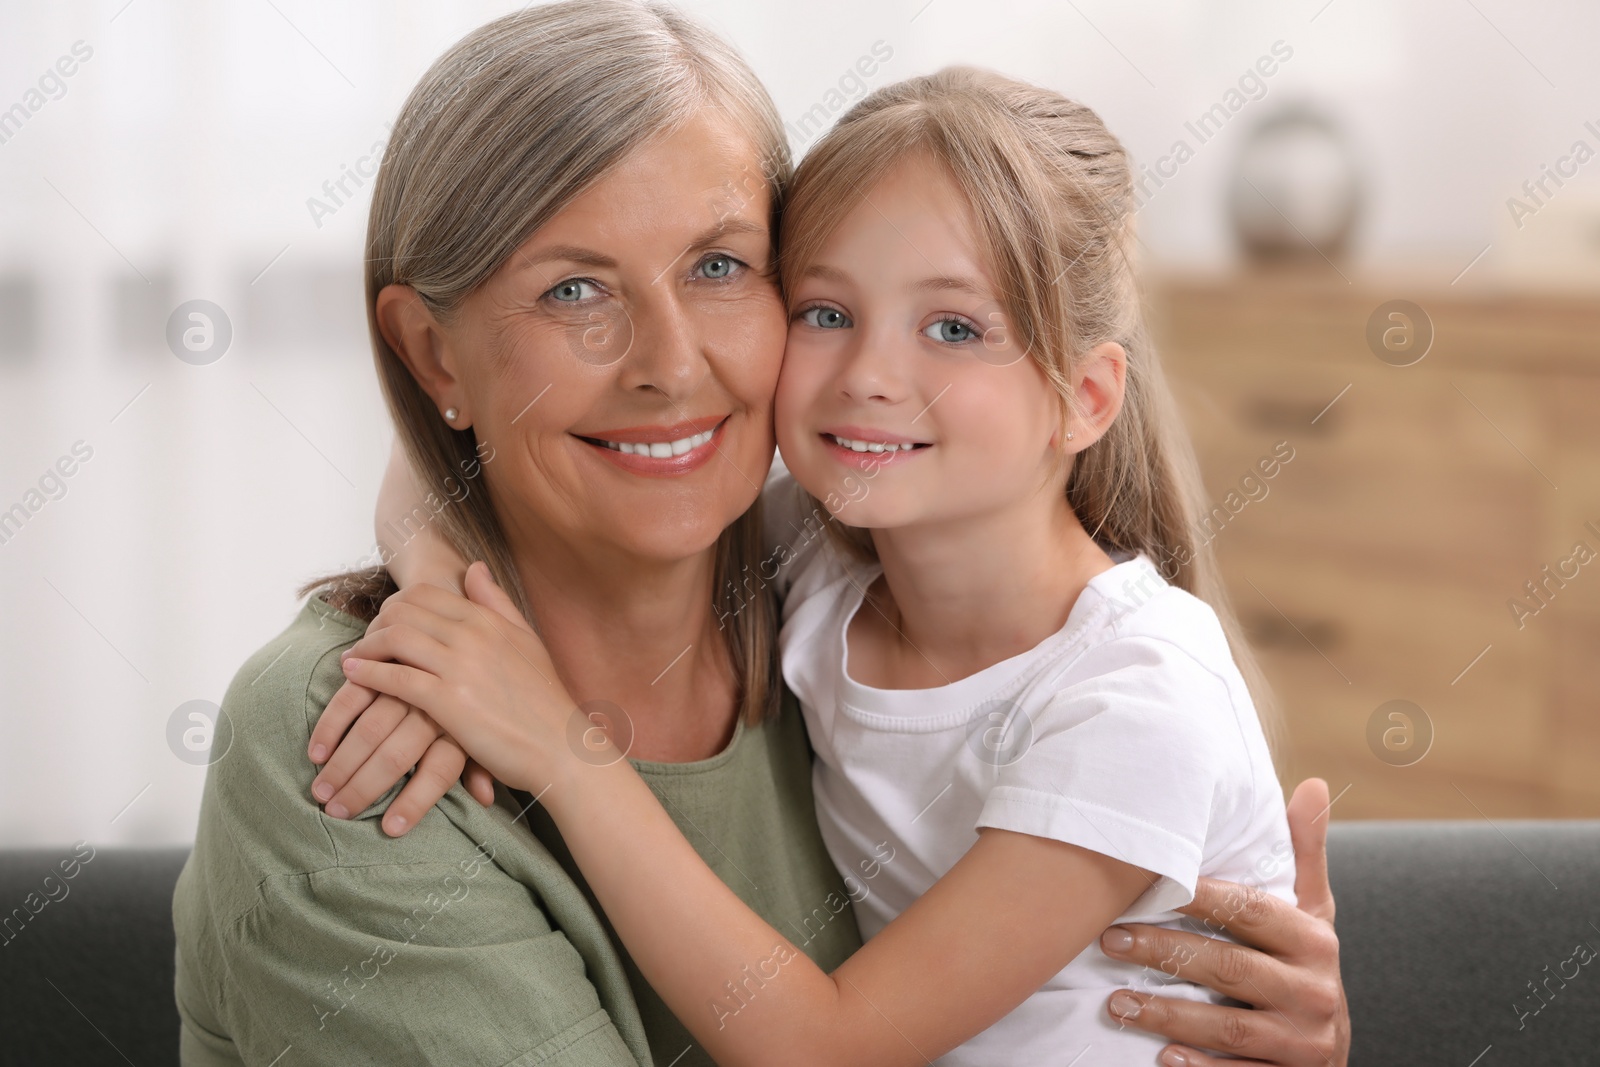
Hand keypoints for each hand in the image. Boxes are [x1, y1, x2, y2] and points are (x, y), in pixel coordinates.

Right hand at [308, 675, 494, 835]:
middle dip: (363, 788)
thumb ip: (482, 764)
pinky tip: (316, 750)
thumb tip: (485, 799)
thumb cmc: (476, 693)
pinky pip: (354, 695)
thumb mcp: (485, 726)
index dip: (415, 802)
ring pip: (370, 728)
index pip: (439, 771)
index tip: (391, 829)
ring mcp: (409, 684)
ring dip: (342, 764)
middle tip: (336, 812)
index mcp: (461, 726)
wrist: (463, 627)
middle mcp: (435, 706)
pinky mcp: (384, 666)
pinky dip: (333, 724)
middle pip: (396, 755)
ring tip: (320, 793)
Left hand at [339, 561, 588, 794]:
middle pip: (403, 610)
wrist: (560, 745)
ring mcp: (460, 666)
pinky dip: (368, 674)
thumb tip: (473, 568)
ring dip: (365, 647)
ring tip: (353, 660)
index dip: (395, 605)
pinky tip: (354, 679)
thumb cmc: (544, 700)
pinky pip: (396, 678)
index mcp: (488, 619)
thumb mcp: (525, 639)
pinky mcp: (449, 702)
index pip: (425, 593)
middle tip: (363, 643)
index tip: (383, 624)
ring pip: (395, 638)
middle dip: (374, 624)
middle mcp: (473, 635)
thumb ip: (496, 602)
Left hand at [1098, 778, 1347, 1065]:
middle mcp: (1315, 992)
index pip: (1250, 910)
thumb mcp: (1313, 914)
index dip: (1199, 897)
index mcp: (1315, 941)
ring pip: (1227, 1024)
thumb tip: (1311, 782)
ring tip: (1115, 1001)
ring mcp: (1303, 1043)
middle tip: (1108, 938)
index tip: (1147, 884)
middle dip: (1164, 952)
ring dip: (1166, 1012)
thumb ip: (1304, 854)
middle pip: (1229, 966)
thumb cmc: (1304, 969)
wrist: (1329, 1055)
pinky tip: (1161, 1056)